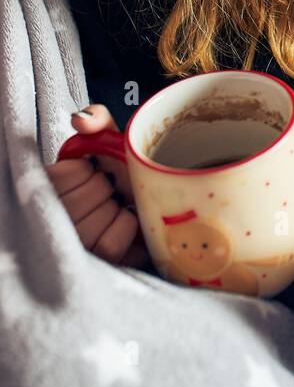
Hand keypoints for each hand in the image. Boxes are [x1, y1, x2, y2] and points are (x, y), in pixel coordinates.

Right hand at [46, 104, 150, 268]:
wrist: (154, 207)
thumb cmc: (123, 177)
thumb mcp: (110, 144)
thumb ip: (97, 121)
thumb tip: (81, 119)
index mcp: (46, 190)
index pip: (63, 177)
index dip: (86, 171)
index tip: (94, 172)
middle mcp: (50, 223)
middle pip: (82, 200)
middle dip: (105, 189)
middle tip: (109, 191)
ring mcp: (71, 248)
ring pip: (96, 223)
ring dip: (117, 209)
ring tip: (116, 207)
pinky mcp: (94, 267)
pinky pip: (110, 245)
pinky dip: (126, 228)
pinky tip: (126, 222)